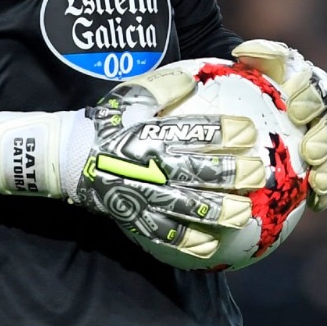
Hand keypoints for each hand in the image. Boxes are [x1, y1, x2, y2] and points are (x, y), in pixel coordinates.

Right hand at [70, 67, 269, 260]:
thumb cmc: (106, 123)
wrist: (67, 158)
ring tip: (244, 213)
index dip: (223, 131)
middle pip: (197, 172)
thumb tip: (193, 78)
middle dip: (230, 174)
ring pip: (185, 206)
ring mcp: (143, 195)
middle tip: (259, 174)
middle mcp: (150, 167)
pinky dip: (186, 242)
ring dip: (217, 211)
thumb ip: (162, 88)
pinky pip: (163, 234)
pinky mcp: (135, 217)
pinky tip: (211, 247)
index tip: (249, 131)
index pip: (192, 132)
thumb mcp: (129, 98)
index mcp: (151, 135)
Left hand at [231, 39, 326, 209]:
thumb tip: (242, 52)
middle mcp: (325, 109)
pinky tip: (318, 203)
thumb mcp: (252, 66)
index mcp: (311, 83)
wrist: (251, 107)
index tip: (294, 108)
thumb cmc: (251, 83)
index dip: (310, 96)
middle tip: (311, 150)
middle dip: (326, 137)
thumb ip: (256, 55)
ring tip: (320, 181)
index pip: (315, 86)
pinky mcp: (326, 164)